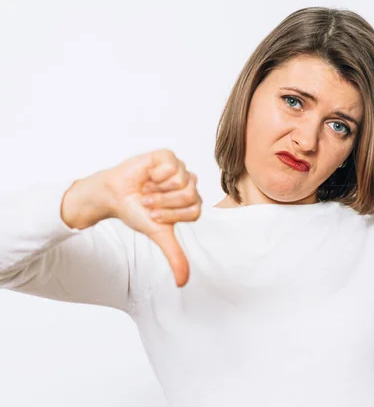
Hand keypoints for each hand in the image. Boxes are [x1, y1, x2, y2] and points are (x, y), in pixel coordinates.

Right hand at [102, 149, 201, 286]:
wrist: (113, 196)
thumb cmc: (136, 212)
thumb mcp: (158, 235)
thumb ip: (175, 256)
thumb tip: (183, 283)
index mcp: (192, 203)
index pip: (194, 212)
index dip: (171, 215)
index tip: (154, 215)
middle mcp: (190, 185)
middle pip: (189, 196)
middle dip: (163, 203)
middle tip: (148, 201)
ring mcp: (180, 169)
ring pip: (181, 182)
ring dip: (157, 190)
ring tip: (146, 189)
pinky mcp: (168, 156)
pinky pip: (171, 166)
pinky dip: (155, 175)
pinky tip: (148, 175)